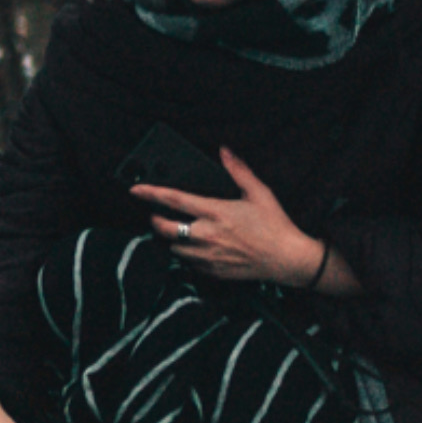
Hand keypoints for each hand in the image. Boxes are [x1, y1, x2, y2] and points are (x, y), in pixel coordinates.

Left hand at [131, 148, 328, 286]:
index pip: (174, 200)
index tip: (135, 189)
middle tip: (158, 214)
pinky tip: (197, 247)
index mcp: (215, 212)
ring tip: (180, 230)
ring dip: (171, 238)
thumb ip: (238, 170)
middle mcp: (206, 235)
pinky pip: (187, 263)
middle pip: (163, 228)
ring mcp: (207, 256)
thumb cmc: (274, 224)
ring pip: (172, 247)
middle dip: (155, 219)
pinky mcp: (211, 271)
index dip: (151, 193)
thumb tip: (224, 151)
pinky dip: (187, 253)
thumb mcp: (259, 192)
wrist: (286, 259)